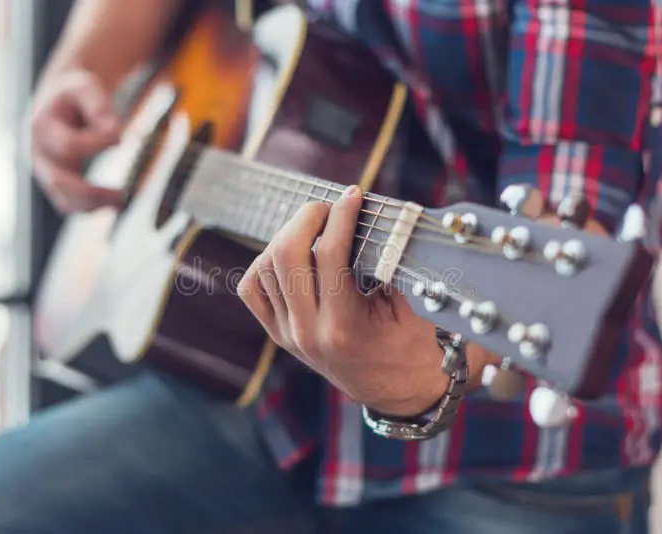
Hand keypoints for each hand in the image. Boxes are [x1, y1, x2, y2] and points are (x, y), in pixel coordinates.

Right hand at [29, 69, 123, 212]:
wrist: (59, 97)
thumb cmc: (74, 93)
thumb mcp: (86, 87)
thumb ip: (99, 106)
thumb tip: (115, 131)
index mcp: (42, 127)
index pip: (68, 146)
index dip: (95, 144)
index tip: (120, 136)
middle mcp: (39, 153)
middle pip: (58, 182)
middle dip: (91, 192)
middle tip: (122, 194)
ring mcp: (45, 170)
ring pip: (63, 200)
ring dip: (93, 206)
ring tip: (121, 201)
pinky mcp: (56, 181)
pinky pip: (69, 203)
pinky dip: (91, 208)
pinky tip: (115, 204)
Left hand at [238, 186, 486, 416]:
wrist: (393, 387)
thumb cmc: (408, 343)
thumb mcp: (406, 305)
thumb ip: (386, 263)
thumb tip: (369, 216)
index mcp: (343, 326)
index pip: (329, 254)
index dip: (341, 215)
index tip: (353, 194)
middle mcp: (308, 332)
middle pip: (286, 255)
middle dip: (307, 218)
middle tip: (328, 207)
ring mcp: (288, 334)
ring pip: (265, 267)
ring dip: (287, 236)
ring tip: (313, 226)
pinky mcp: (278, 333)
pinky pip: (253, 289)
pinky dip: (265, 263)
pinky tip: (289, 254)